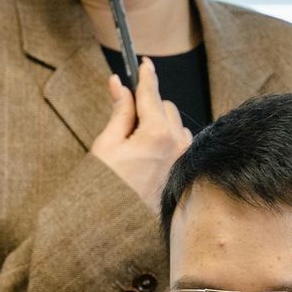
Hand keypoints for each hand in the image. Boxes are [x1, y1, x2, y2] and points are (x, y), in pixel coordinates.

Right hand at [90, 57, 190, 210]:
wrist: (114, 227)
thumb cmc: (105, 188)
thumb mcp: (106, 144)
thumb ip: (119, 111)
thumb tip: (119, 84)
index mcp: (157, 133)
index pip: (151, 94)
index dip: (146, 76)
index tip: (144, 63)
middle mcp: (177, 144)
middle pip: (165, 107)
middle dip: (148, 105)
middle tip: (126, 116)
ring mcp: (184, 158)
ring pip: (175, 125)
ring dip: (159, 123)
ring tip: (136, 141)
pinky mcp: (185, 170)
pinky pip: (181, 143)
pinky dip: (169, 139)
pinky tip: (151, 153)